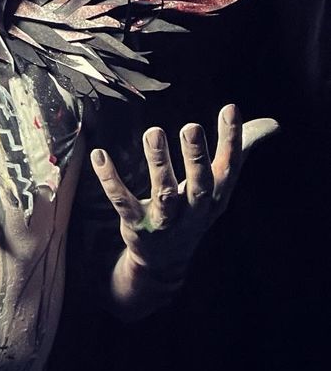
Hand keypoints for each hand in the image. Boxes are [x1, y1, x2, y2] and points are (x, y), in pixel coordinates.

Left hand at [91, 104, 277, 287]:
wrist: (165, 261)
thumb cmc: (193, 209)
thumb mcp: (218, 186)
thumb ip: (239, 151)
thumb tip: (271, 124)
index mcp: (216, 197)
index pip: (230, 166)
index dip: (232, 139)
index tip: (230, 108)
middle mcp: (194, 210)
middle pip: (200, 184)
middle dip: (196, 156)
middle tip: (191, 126)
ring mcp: (165, 221)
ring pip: (163, 193)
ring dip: (158, 163)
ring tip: (153, 132)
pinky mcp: (136, 226)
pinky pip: (122, 201)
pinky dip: (110, 178)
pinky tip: (100, 154)